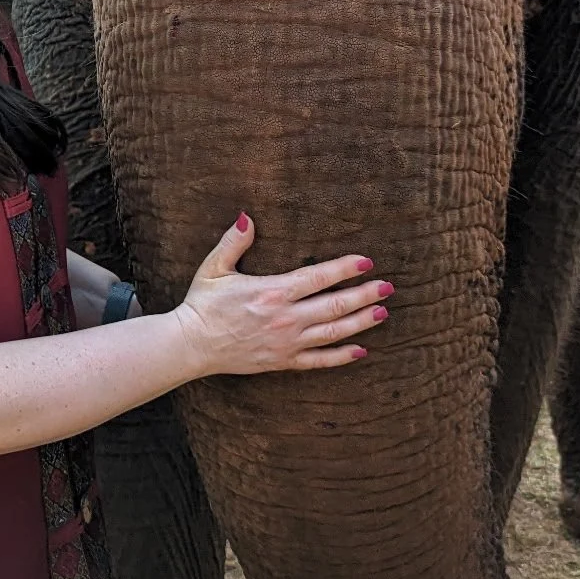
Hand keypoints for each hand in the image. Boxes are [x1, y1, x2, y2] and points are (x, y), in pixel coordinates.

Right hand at [172, 213, 389, 375]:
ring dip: (360, 322)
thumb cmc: (202, 303)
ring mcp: (286, 343)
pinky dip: (342, 356)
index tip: (366, 261)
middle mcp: (285, 318)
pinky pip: (319, 361)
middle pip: (334, 305)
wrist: (191, 344)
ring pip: (333, 333)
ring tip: (382, 313)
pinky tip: (360, 350)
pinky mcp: (282, 361)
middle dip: (364, 295)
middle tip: (388, 287)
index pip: (318, 277)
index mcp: (272, 292)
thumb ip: (234, 242)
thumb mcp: (214, 267)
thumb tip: (248, 216)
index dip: (344, 268)